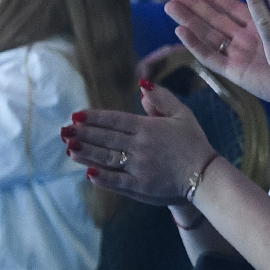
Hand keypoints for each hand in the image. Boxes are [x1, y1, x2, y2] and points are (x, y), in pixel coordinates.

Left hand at [64, 83, 218, 207]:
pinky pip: (117, 181)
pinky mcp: (140, 186)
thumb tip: (142, 84)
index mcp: (148, 128)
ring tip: (69, 147)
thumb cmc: (195, 143)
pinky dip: (101, 177)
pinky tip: (88, 172)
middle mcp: (140, 146)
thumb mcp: (183, 114)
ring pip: (106, 158)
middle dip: (83, 133)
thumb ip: (162, 98)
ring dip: (86, 152)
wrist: (206, 175)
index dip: (94, 117)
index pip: (115, 119)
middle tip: (64, 130)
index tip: (76, 115)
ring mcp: (139, 167)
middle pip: (105, 138)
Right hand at [165, 0, 269, 109]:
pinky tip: (180, 32)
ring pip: (207, 34)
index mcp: (258, 26)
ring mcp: (238, 55)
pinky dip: (195, 45)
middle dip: (192, 6)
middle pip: (212, 19)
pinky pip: (211, 57)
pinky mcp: (235, 72)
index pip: (231, 7)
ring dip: (188, 20)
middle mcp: (244, 39)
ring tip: (169, 6)